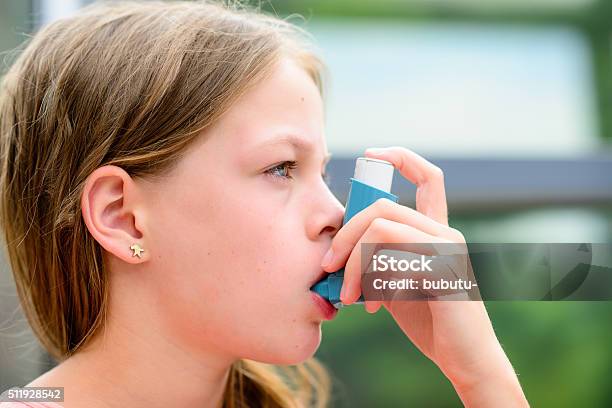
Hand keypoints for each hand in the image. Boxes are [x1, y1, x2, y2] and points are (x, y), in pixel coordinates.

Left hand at [321, 146, 528, 406]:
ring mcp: (447, 249)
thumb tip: (336, 250)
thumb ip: (375, 260)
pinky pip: (392, 256)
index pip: (428, 177)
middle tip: (329, 264)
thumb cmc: (428, 320)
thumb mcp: (394, 283)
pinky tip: (373, 306)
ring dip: (353, 262)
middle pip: (382, 207)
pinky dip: (371, 280)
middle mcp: (444, 233)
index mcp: (434, 230)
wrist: (463, 358)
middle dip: (345, 233)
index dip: (401, 157)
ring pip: (381, 228)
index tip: (371, 153)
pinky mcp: (443, 269)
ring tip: (348, 295)